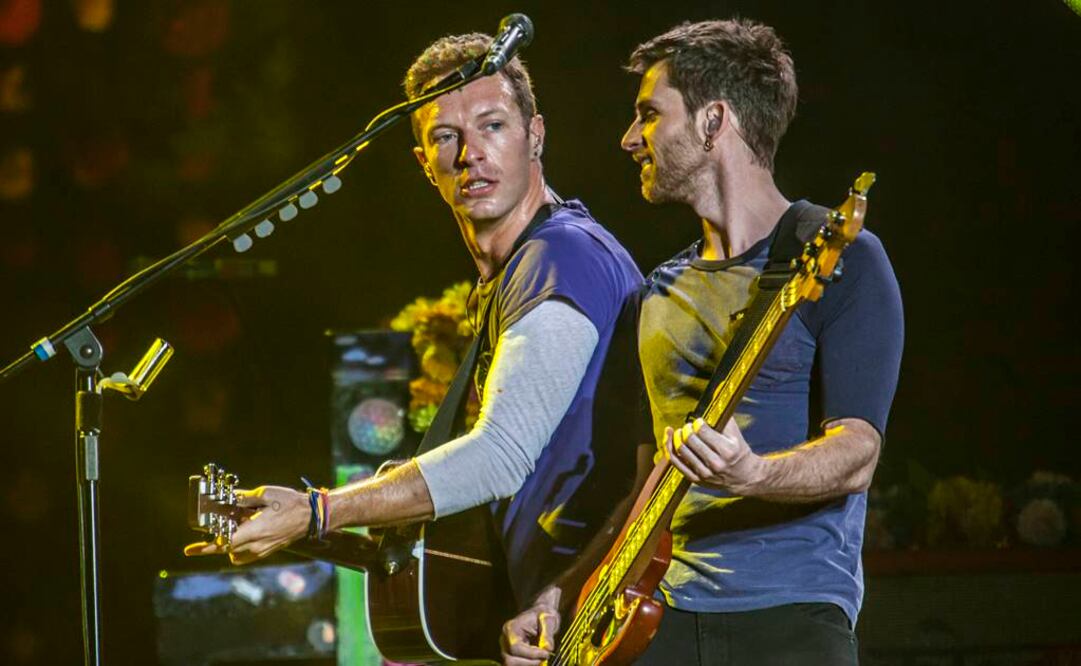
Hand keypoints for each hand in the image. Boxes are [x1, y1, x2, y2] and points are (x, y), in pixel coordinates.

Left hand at [184, 485, 309, 564]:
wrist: (311, 516)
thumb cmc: (290, 503)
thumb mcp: (266, 494)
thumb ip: (244, 498)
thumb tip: (227, 498)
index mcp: (255, 531)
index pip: (224, 543)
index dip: (206, 546)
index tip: (190, 550)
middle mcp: (256, 545)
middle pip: (226, 550)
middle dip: (215, 543)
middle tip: (205, 537)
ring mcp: (262, 550)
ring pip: (235, 554)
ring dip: (228, 546)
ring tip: (233, 529)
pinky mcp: (267, 551)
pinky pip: (246, 555)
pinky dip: (239, 547)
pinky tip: (245, 532)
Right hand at [501, 585, 561, 665]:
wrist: (540, 615)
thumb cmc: (543, 615)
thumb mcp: (548, 620)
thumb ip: (548, 634)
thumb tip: (548, 648)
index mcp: (511, 628)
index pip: (515, 648)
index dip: (531, 654)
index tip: (546, 653)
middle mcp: (505, 640)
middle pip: (509, 661)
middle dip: (529, 662)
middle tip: (544, 658)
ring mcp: (506, 649)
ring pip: (511, 665)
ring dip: (529, 664)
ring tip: (541, 658)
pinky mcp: (511, 656)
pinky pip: (516, 665)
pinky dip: (528, 664)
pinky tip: (537, 660)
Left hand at [666, 417, 764, 493]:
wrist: (743, 478)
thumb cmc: (738, 451)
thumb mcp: (736, 435)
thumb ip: (723, 420)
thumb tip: (711, 403)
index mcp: (727, 450)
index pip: (702, 431)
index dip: (697, 423)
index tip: (698, 422)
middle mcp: (715, 463)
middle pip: (690, 440)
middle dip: (686, 428)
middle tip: (689, 426)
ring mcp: (704, 473)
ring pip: (681, 450)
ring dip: (677, 437)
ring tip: (680, 432)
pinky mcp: (695, 479)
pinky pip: (676, 462)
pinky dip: (669, 448)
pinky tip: (670, 438)